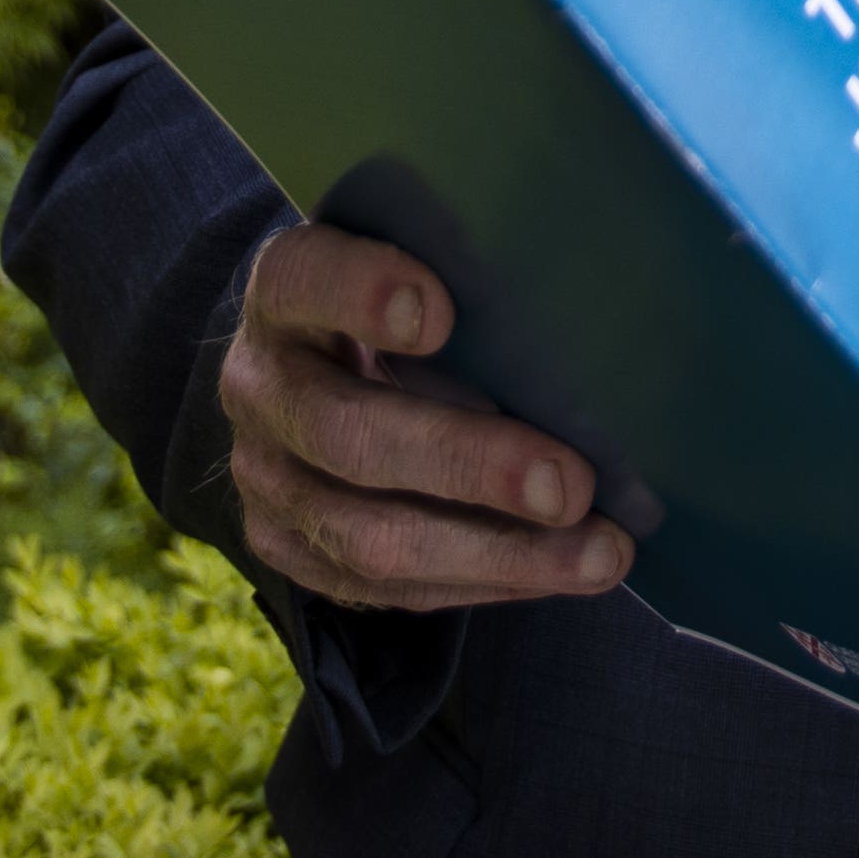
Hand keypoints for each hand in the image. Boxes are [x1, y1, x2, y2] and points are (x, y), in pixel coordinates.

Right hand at [219, 223, 638, 612]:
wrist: (315, 372)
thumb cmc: (401, 305)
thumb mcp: (418, 268)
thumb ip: (470, 287)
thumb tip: (589, 351)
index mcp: (284, 290)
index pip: (305, 278)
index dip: (362, 294)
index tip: (441, 313)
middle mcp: (259, 386)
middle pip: (347, 434)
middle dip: (469, 466)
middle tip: (570, 486)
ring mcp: (264, 480)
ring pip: (368, 538)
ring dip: (497, 553)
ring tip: (599, 556)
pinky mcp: (286, 549)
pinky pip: (384, 589)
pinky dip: (482, 583)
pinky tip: (555, 572)